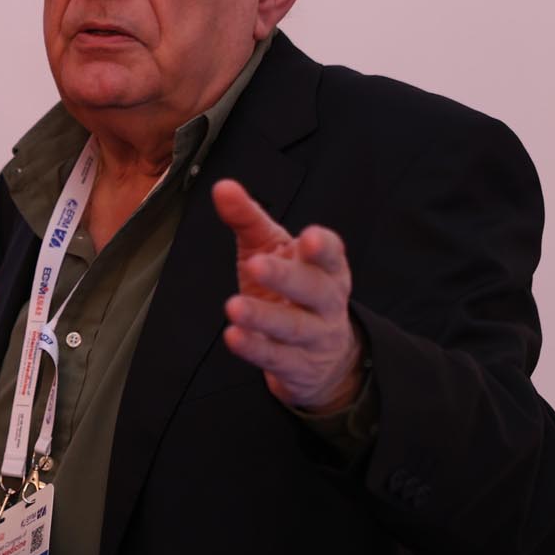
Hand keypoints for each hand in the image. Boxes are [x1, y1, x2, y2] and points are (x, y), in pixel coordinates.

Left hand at [210, 179, 363, 413]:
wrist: (323, 358)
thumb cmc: (292, 290)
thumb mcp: (271, 250)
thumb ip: (248, 219)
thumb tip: (222, 187)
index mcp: (326, 269)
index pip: (331, 255)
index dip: (323, 247)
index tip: (308, 237)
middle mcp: (326, 302)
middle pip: (313, 289)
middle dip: (286, 277)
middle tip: (256, 264)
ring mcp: (314, 337)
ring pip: (294, 327)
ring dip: (264, 317)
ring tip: (234, 307)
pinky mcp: (296, 367)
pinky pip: (276, 358)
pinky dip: (255, 348)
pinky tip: (234, 337)